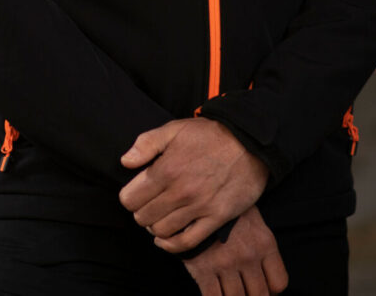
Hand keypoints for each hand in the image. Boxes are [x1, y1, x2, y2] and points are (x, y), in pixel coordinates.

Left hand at [119, 118, 268, 252]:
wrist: (250, 143)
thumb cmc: (211, 134)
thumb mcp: (175, 128)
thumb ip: (146, 144)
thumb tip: (125, 161)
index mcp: (166, 168)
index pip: (130, 198)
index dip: (129, 197)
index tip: (136, 193)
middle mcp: (180, 191)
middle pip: (143, 217)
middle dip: (141, 212)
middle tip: (148, 205)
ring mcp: (199, 207)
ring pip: (162, 231)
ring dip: (155, 227)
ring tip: (160, 217)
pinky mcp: (216, 218)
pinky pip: (187, 242)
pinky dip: (172, 245)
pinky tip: (166, 239)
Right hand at [184, 206, 287, 295]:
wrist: (196, 195)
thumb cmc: (226, 208)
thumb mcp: (252, 218)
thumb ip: (261, 245)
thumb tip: (264, 272)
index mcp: (264, 242)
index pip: (278, 282)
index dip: (271, 289)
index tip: (262, 286)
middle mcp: (248, 255)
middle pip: (259, 295)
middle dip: (252, 295)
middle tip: (244, 288)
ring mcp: (225, 263)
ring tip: (228, 287)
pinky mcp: (203, 269)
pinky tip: (212, 289)